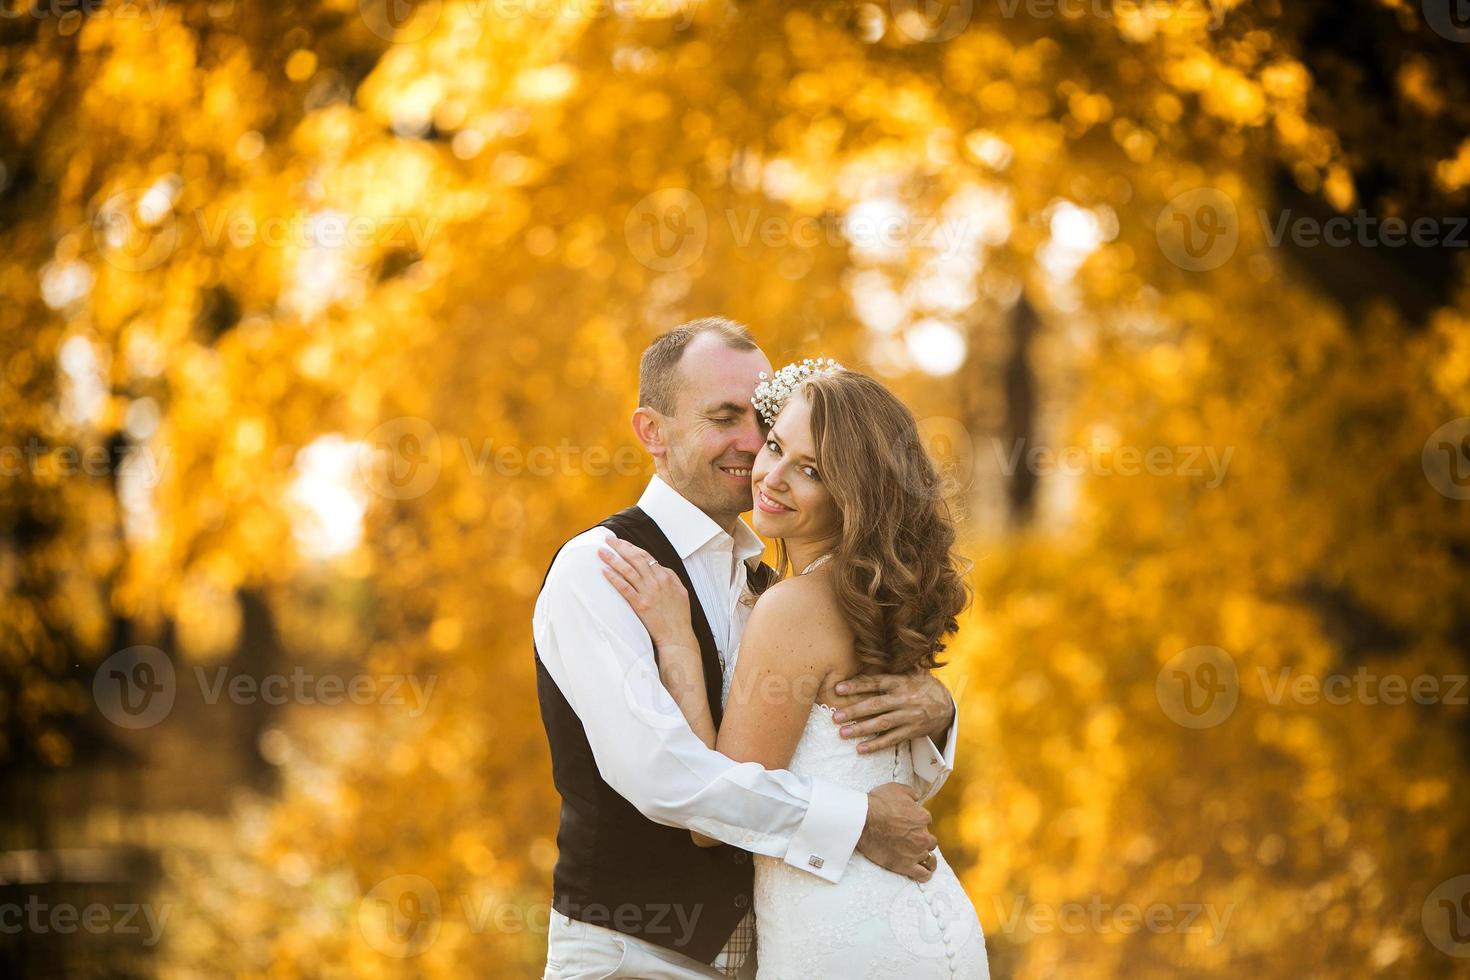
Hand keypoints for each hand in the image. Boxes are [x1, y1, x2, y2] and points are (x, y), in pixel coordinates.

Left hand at [597, 537, 694, 650]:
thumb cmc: (679, 615)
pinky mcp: (640, 605)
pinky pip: (624, 588)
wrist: (677, 635)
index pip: (646, 556)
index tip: (622, 542)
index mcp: (666, 576)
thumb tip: (660, 567)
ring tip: (601, 552)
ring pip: (628, 571)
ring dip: (613, 559)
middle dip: (620, 547)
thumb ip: (671, 576)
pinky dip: (614, 578)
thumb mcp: (681, 591)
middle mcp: (656, 582)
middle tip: (608, 539)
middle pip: (635, 559)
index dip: (632, 547)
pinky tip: (604, 571)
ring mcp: (648, 593)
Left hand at [831, 669, 954, 753]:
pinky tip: (861, 748)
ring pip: (882, 724)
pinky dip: (876, 744)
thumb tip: (871, 655)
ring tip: (843, 733)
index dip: (857, 686)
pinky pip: (892, 739)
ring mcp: (908, 716)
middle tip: (835, 717)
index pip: (876, 683)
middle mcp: (904, 699)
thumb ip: (893, 669)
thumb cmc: (923, 687)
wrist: (947, 706)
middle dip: (854, 711)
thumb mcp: (911, 673)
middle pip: (876, 705)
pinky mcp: (911, 731)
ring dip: (861, 729)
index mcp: (901, 682)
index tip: (838, 689)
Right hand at [857, 783, 938, 881]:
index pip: (926, 821)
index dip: (917, 822)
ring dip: (925, 855)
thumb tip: (916, 798)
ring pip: (929, 857)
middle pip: (930, 840)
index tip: (908, 823)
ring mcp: (915, 853)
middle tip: (910, 838)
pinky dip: (925, 874)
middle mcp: (922, 836)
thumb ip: (911, 793)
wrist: (862, 822)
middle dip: (922, 839)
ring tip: (920, 856)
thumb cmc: (877, 804)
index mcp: (922, 818)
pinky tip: (924, 872)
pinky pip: (923, 874)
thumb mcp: (896, 789)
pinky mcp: (906, 866)